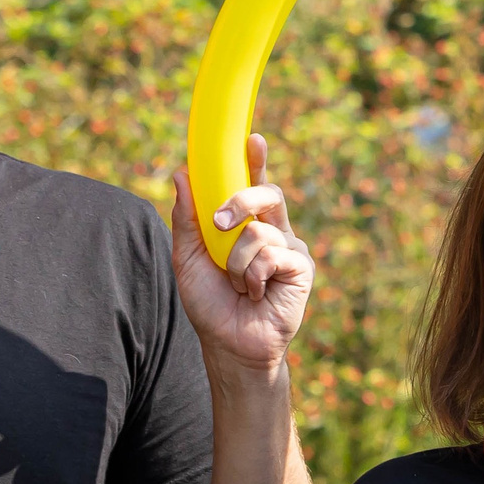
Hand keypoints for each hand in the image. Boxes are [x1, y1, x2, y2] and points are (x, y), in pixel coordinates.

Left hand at [169, 133, 313, 380]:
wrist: (230, 345)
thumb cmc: (210, 304)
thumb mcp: (187, 257)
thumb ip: (186, 218)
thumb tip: (181, 173)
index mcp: (249, 223)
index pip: (253, 183)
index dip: (255, 160)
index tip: (252, 138)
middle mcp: (274, 230)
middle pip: (266, 192)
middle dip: (240, 200)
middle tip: (220, 224)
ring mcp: (291, 248)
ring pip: (259, 231)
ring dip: (236, 263)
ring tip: (238, 286)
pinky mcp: (301, 268)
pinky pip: (271, 254)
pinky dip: (252, 277)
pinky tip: (255, 294)